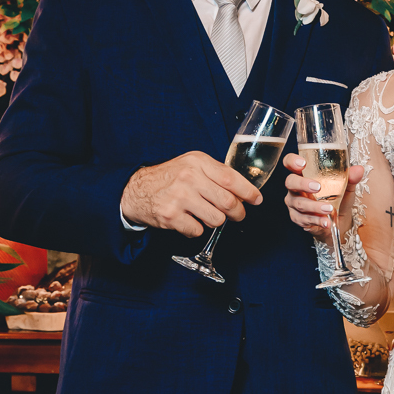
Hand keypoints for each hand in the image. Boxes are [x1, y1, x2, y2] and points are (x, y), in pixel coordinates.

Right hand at [121, 151, 261, 237]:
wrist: (136, 190)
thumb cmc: (169, 177)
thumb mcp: (191, 164)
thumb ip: (216, 173)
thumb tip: (244, 190)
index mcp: (198, 162)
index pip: (231, 179)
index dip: (248, 192)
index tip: (257, 200)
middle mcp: (189, 178)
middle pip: (228, 202)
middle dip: (238, 213)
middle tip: (238, 215)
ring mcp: (179, 197)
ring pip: (216, 219)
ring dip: (216, 221)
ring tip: (206, 215)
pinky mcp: (171, 216)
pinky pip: (198, 231)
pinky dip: (197, 229)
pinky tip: (189, 220)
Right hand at [283, 152, 363, 237]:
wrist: (339, 221)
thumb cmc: (337, 198)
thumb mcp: (346, 187)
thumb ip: (350, 178)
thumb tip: (358, 169)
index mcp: (303, 174)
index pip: (290, 163)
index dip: (292, 161)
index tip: (302, 163)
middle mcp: (295, 188)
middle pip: (290, 182)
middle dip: (302, 184)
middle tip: (317, 187)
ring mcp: (294, 204)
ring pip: (299, 203)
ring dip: (314, 206)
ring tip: (329, 209)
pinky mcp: (298, 219)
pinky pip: (304, 220)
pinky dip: (317, 220)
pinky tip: (326, 222)